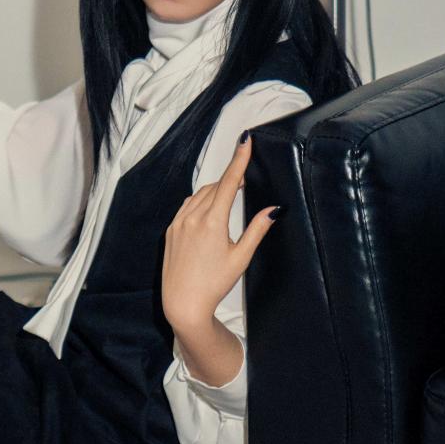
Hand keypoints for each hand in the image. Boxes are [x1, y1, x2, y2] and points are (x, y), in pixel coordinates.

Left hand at [159, 132, 279, 328]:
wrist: (183, 303)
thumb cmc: (214, 284)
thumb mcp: (241, 257)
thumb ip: (257, 230)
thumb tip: (274, 209)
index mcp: (212, 222)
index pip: (229, 182)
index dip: (239, 159)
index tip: (245, 140)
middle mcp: (193, 218)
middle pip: (215, 187)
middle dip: (231, 179)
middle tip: (247, 180)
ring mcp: (178, 223)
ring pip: (199, 195)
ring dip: (215, 190)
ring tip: (230, 195)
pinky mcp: (170, 231)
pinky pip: (186, 206)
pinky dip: (200, 201)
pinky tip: (208, 210)